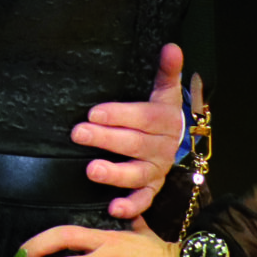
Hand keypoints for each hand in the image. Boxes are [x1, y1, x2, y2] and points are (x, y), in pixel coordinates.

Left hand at [70, 42, 185, 221]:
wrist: (179, 140)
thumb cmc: (161, 112)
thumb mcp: (164, 90)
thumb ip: (167, 71)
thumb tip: (170, 47)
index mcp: (165, 121)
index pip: (143, 118)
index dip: (119, 115)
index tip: (93, 113)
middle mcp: (162, 148)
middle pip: (135, 144)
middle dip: (106, 139)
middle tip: (78, 133)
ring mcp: (157, 170)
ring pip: (137, 174)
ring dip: (115, 174)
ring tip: (92, 170)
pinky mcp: (151, 188)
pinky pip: (144, 201)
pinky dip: (131, 207)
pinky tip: (112, 209)